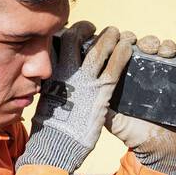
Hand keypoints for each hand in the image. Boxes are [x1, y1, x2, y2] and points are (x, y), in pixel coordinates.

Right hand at [17, 23, 132, 171]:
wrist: (56, 146)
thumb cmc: (51, 130)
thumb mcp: (46, 104)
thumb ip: (53, 90)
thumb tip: (54, 86)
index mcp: (50, 74)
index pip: (57, 46)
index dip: (68, 34)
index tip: (75, 31)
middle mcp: (65, 73)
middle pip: (75, 39)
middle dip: (86, 29)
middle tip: (96, 28)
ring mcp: (83, 81)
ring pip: (98, 50)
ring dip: (109, 37)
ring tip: (118, 32)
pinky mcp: (100, 92)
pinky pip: (114, 68)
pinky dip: (122, 54)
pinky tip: (128, 47)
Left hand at [104, 30, 175, 174]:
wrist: (161, 150)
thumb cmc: (134, 135)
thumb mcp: (111, 119)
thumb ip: (99, 103)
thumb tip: (86, 87)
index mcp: (127, 76)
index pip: (123, 49)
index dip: (121, 39)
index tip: (122, 39)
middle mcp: (146, 73)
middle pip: (145, 45)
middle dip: (145, 41)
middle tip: (144, 46)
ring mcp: (165, 75)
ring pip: (164, 47)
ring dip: (163, 44)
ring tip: (163, 52)